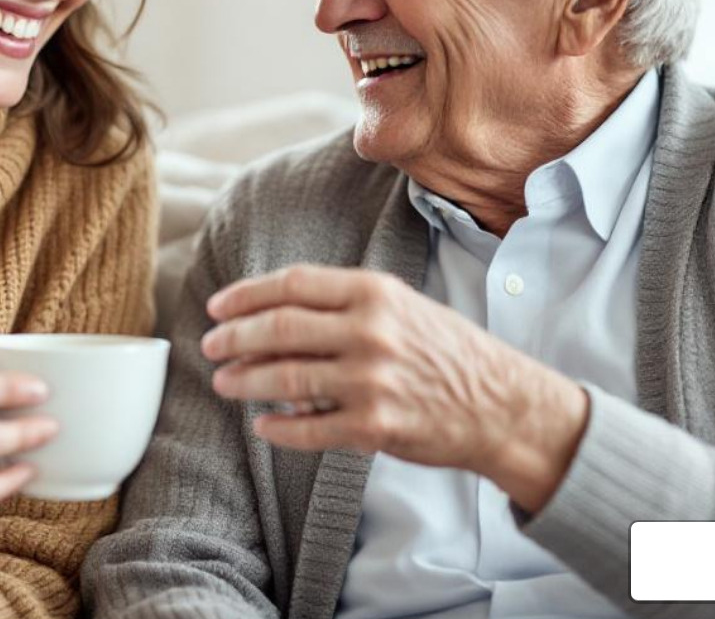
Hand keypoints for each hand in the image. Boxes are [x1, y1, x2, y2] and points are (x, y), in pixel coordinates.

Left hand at [200, 265, 587, 513]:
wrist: (503, 406)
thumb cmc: (450, 352)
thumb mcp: (403, 307)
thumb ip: (346, 305)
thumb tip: (278, 316)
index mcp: (375, 292)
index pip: (292, 285)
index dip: (246, 295)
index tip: (219, 306)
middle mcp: (370, 332)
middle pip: (278, 329)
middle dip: (233, 338)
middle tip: (210, 346)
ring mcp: (371, 381)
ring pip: (283, 378)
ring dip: (243, 381)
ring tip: (224, 383)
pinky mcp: (373, 427)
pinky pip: (307, 428)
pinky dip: (277, 428)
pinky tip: (263, 425)